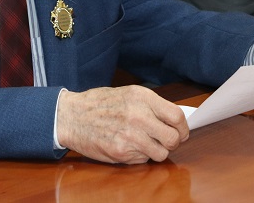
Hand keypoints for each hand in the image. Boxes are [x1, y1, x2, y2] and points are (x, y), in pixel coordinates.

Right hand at [56, 85, 188, 163]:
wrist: (70, 115)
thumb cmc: (98, 103)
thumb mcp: (127, 94)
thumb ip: (151, 105)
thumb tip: (175, 119)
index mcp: (141, 97)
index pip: (177, 116)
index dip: (183, 127)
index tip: (181, 131)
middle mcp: (138, 115)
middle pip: (174, 138)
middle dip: (173, 142)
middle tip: (165, 141)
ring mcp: (130, 135)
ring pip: (161, 153)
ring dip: (156, 151)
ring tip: (144, 143)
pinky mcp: (121, 152)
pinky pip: (144, 159)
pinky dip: (140, 155)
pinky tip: (128, 145)